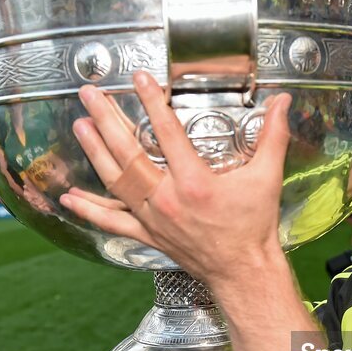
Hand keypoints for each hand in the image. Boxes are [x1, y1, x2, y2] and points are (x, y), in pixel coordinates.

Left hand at [60, 71, 292, 290]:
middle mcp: (168, 199)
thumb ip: (273, 137)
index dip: (151, 102)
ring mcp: (153, 218)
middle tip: (89, 95)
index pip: (167, 132)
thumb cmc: (254, 226)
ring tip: (79, 126)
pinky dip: (89, 210)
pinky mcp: (148, 234)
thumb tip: (283, 102)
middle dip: (106, 121)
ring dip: (94, 152)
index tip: (138, 79)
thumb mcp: (267, 178)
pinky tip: (68, 197)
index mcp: (196, 182)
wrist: (243, 271)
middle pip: (129, 153)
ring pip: (115, 181)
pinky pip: (112, 222)